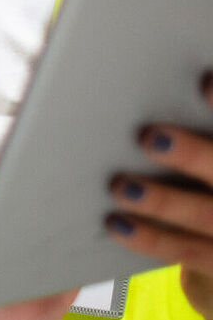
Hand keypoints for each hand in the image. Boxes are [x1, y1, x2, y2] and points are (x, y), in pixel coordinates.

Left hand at [106, 73, 212, 319]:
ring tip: (121, 186)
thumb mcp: (198, 141)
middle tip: (151, 137)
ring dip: (163, 200)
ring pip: (208, 215)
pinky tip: (116, 223)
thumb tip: (145, 67)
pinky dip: (152, 238)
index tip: (203, 80)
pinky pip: (191, 252)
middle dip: (194, 154)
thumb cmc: (198, 174)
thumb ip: (189, 116)